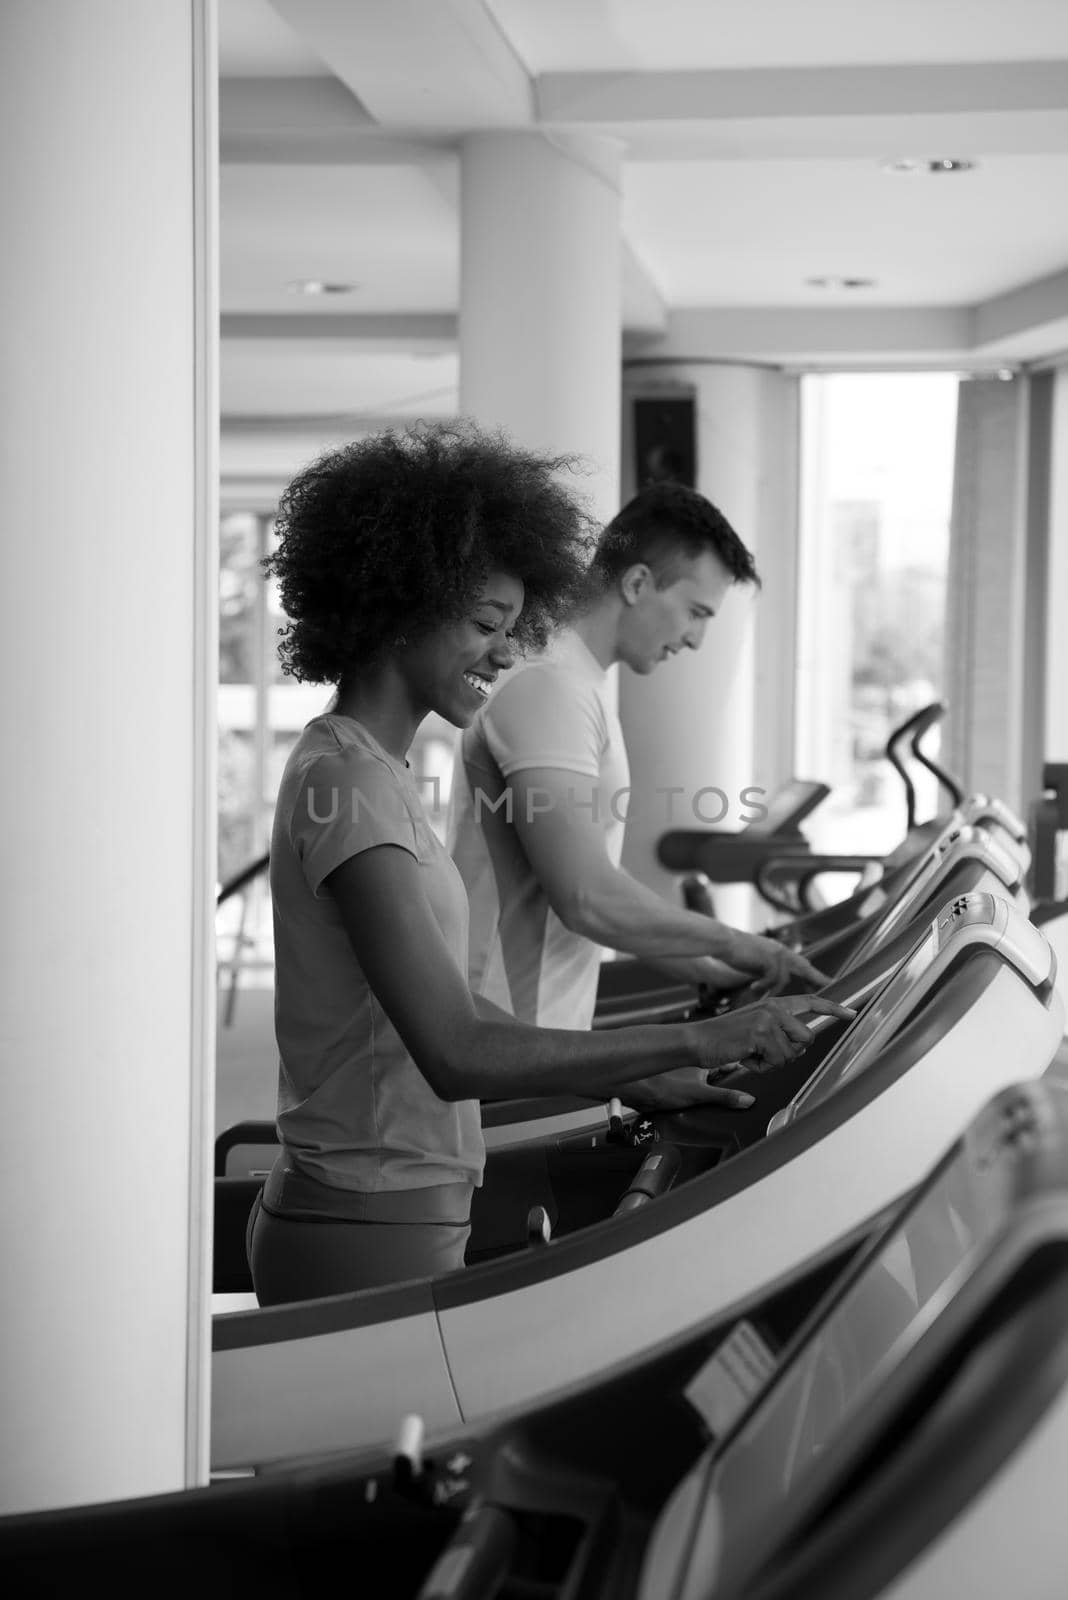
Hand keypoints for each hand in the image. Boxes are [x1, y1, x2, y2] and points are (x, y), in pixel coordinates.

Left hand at [618, 1066, 758, 1113]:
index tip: (756, 1072)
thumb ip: (724, 1098)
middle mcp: (696, 1065)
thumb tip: (748, 1100)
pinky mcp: (678, 1086)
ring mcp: (687, 1075)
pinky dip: (705, 1098)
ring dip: (717, 1092)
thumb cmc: (661, 1085)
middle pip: (721, 1073)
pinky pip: (698, 1091)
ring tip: (730, 1104)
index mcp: (703, 1061)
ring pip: (709, 1082)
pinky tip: (706, 1107)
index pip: (730, 1063)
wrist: (635, 1091)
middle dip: (731, 1084)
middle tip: (747, 1094)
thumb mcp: (699, 1094)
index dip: (742, 1068)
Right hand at [691, 994, 856, 1079]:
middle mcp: (774, 1008)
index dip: (833, 1008)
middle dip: (790, 1054)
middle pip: (807, 1039)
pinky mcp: (761, 1033)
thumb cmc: (725, 1040)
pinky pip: (777, 1061)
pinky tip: (744, 1057)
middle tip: (763, 1054)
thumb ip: (778, 1031)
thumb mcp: (755, 1029)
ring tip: (750, 1054)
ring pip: (792, 1054)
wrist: (697, 1041)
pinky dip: (761, 1067)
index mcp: (774, 1004)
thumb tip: (801, 1046)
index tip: (851, 1013)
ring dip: (772, 1062)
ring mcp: (768, 1019)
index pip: (810, 1002)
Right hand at [724, 931, 828, 995]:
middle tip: (831, 987)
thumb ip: (767, 971)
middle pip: (804, 967)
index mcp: (780, 951)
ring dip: (772, 989)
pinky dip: (762, 986)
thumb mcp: (756, 962)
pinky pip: (771, 978)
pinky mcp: (768, 957)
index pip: (801, 964)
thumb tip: (773, 987)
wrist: (722, 941)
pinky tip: (752, 988)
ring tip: (758, 995)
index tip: (829, 981)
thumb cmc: (735, 953)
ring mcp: (775, 953)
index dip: (814, 974)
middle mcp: (781, 951)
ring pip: (784, 978)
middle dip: (817, 978)